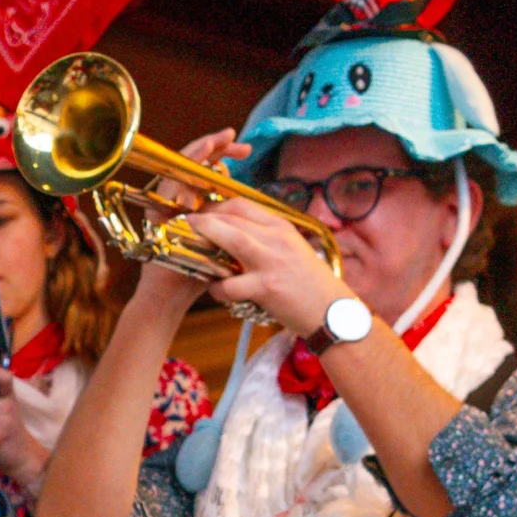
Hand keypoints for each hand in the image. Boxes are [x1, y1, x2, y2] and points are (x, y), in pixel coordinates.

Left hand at [190, 198, 345, 338]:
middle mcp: (276, 239)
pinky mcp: (266, 287)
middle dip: (203, 220)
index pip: (242, 205)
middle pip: (232, 218)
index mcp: (281, 227)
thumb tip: (235, 231)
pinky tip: (215, 290)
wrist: (331, 310)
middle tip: (184, 226)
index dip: (215, 207)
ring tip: (186, 242)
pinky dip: (217, 287)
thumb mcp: (291, 248)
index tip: (200, 214)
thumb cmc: (308, 282)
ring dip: (206, 237)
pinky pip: (231, 284)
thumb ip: (266, 237)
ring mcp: (271, 262)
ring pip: (232, 240)